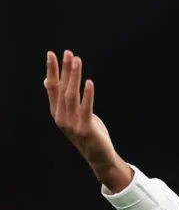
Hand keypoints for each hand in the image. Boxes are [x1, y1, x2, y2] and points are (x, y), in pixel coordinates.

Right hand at [45, 50, 131, 189]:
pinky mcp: (85, 128)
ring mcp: (72, 124)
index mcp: (57, 112)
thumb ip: (63, 100)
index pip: (52, 87)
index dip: (52, 70)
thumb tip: (48, 81)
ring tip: (77, 61)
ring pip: (71, 96)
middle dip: (64, 69)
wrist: (99, 157)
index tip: (52, 54)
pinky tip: (89, 82)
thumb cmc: (88, 133)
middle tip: (68, 52)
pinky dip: (87, 95)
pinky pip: (86, 109)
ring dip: (74, 77)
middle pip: (61, 88)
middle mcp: (61, 117)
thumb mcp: (73, 114)